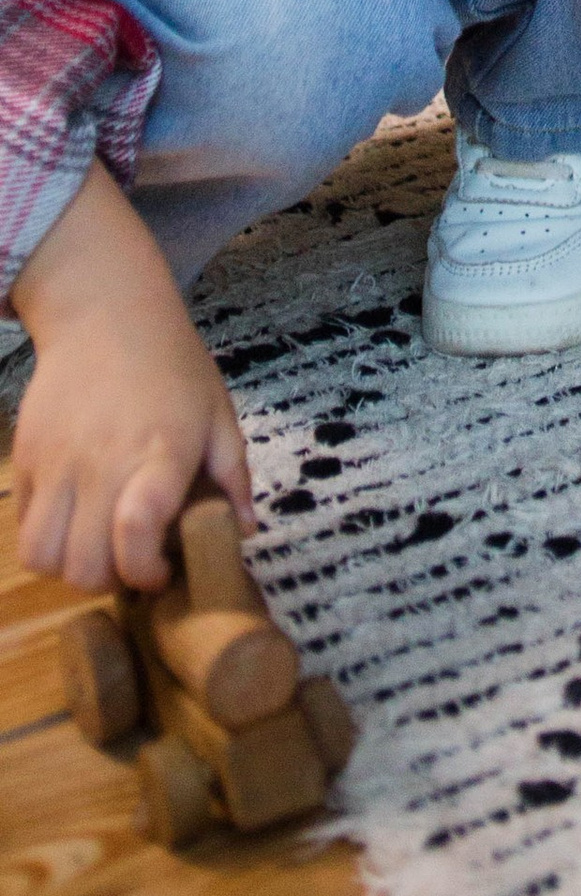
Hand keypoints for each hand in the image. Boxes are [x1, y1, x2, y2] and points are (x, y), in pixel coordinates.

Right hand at [8, 163, 254, 591]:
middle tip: (130, 559)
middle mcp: (102, 463)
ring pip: (41, 557)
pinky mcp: (25, 458)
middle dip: (108, 579)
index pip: (137, 533)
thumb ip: (233, 476)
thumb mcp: (218, 413)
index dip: (146, 571)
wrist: (107, 316)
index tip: (163, 569)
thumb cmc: (173, 368)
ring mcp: (56, 463)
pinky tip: (74, 517)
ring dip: (68, 567)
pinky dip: (45, 538)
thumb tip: (243, 532)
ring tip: (97, 546)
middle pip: (82, 566)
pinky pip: (22, 526)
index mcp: (159, 452)